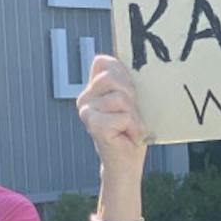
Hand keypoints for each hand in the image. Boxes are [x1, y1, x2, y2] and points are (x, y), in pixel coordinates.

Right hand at [77, 56, 150, 178]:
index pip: (104, 62)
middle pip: (114, 78)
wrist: (127, 163)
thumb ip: (126, 81)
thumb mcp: (132, 102)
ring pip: (121, 98)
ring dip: (135, 116)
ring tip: (131, 128)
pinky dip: (134, 127)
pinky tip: (129, 136)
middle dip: (132, 98)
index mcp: (93, 88)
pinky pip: (123, 116)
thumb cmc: (132, 132)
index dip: (123, 75)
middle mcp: (85, 97)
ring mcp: (86, 111)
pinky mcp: (93, 125)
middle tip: (132, 116)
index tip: (131, 96)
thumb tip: (128, 57)